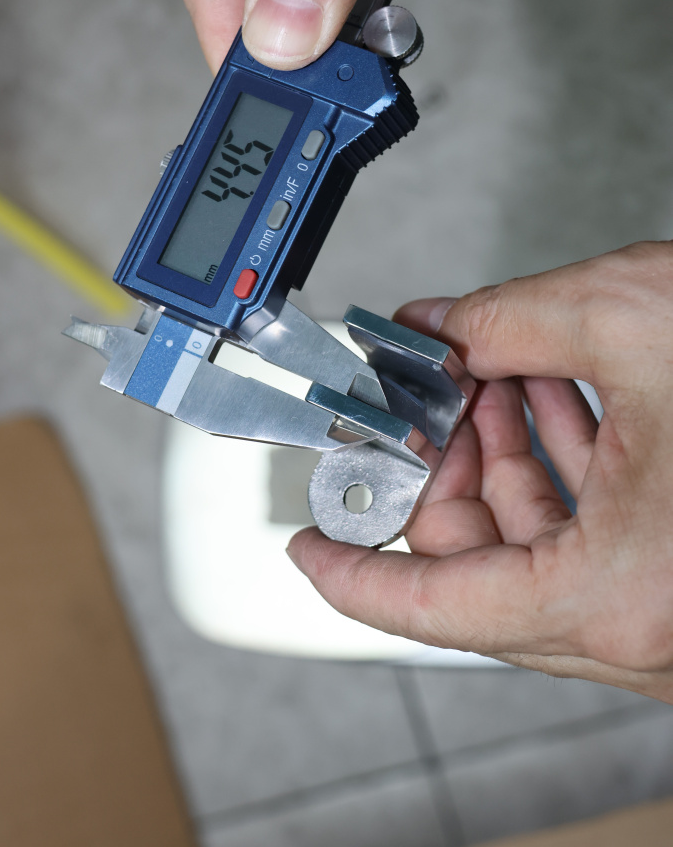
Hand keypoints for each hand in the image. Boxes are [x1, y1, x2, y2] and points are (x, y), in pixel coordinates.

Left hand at [287, 242, 672, 703]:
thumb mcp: (641, 319)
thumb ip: (513, 318)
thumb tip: (440, 324)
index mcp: (617, 597)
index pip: (434, 607)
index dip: (352, 574)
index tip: (307, 544)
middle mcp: (641, 626)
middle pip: (482, 566)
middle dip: (442, 472)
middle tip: (420, 402)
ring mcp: (666, 608)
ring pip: (539, 547)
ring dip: (503, 458)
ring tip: (490, 376)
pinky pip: (592, 535)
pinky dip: (561, 467)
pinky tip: (549, 393)